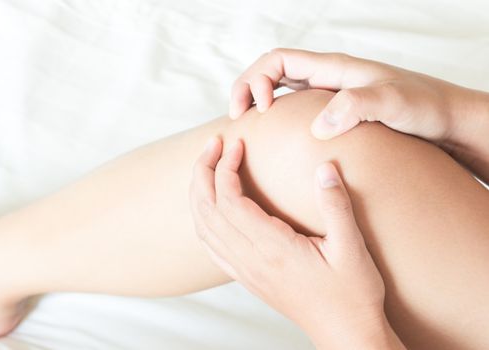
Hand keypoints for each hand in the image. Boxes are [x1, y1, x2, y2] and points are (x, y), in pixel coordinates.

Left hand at [189, 137, 404, 348]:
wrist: (344, 334)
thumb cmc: (352, 293)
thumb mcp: (352, 247)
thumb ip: (336, 205)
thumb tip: (325, 167)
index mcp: (273, 247)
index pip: (231, 200)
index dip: (226, 168)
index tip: (237, 144)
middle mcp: (251, 259)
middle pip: (208, 209)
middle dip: (203, 172)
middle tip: (212, 144)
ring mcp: (246, 271)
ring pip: (204, 228)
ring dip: (199, 194)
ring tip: (206, 168)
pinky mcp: (247, 279)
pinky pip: (211, 247)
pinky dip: (202, 221)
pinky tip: (209, 209)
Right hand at [229, 48, 484, 148]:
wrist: (443, 118)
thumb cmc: (422, 106)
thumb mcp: (393, 104)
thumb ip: (356, 107)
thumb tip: (317, 126)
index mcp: (332, 68)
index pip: (279, 60)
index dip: (258, 80)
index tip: (261, 109)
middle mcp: (325, 77)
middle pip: (270, 70)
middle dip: (245, 87)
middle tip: (236, 116)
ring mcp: (327, 93)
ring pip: (278, 87)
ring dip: (255, 99)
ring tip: (244, 122)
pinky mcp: (333, 110)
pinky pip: (292, 105)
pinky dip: (273, 113)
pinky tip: (271, 133)